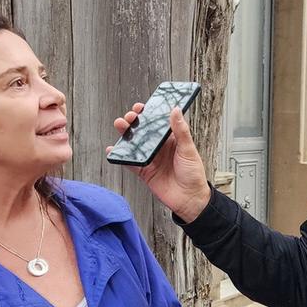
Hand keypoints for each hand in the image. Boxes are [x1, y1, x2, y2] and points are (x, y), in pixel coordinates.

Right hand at [110, 105, 210, 222]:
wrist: (190, 200)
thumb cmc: (194, 174)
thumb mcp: (189, 150)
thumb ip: (180, 131)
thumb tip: (176, 110)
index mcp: (171, 139)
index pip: (157, 122)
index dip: (148, 113)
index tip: (141, 107)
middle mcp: (159, 147)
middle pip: (143, 131)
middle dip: (134, 121)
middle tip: (129, 117)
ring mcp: (151, 159)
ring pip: (134, 143)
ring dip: (126, 134)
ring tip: (120, 126)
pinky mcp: (144, 171)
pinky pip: (130, 162)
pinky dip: (120, 156)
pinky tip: (113, 149)